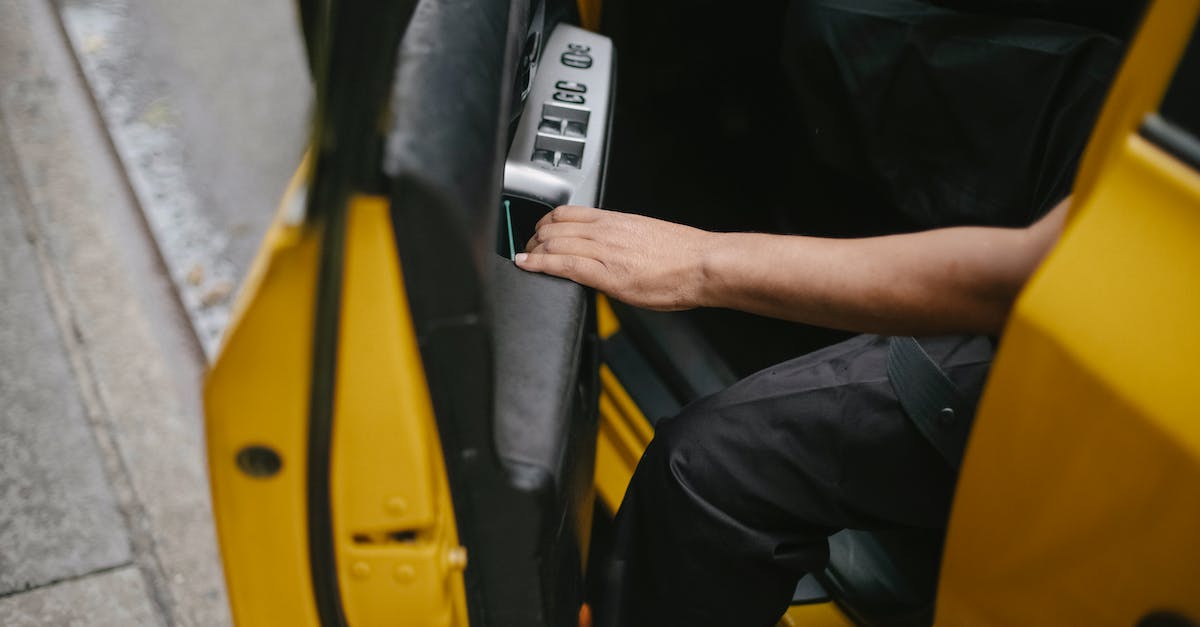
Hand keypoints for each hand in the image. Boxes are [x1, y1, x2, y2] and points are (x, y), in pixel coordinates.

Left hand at [514, 205, 716, 310]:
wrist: (703, 264)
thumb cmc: (683, 255)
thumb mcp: (646, 235)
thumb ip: (622, 240)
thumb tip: (609, 250)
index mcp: (616, 220)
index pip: (568, 212)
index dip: (545, 221)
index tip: (538, 232)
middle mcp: (607, 231)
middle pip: (554, 226)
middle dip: (534, 239)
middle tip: (528, 249)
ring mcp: (605, 251)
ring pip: (554, 243)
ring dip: (533, 252)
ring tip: (525, 259)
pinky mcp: (607, 274)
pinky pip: (564, 265)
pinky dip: (539, 264)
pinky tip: (527, 265)